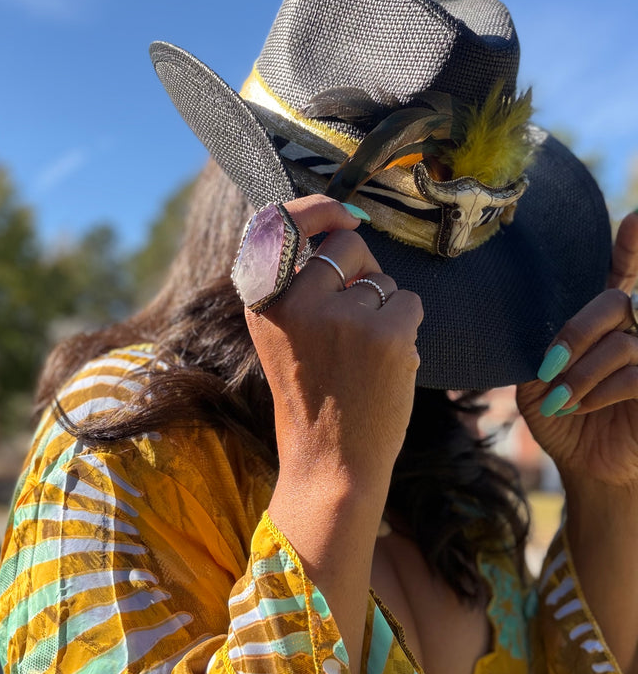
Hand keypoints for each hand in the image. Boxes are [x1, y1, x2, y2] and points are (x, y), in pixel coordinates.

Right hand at [243, 194, 422, 673]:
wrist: (331, 464)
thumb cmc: (313, 399)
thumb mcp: (282, 337)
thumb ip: (297, 286)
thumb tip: (343, 226)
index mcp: (264, 302)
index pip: (282, 223)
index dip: (317, 209)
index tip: (343, 214)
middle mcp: (298, 301)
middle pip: (347, 246)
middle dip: (362, 272)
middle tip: (355, 323)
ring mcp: (343, 315)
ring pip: (382, 278)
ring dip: (384, 307)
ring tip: (364, 356)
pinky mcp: (386, 332)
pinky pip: (410, 302)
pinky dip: (407, 329)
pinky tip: (387, 365)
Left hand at [517, 212, 637, 490]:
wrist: (583, 464)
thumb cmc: (561, 416)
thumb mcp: (537, 381)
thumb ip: (542, 349)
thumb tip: (542, 337)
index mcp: (602, 321)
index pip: (620, 273)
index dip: (632, 247)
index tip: (637, 219)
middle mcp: (632, 331)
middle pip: (614, 303)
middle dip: (575, 334)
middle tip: (548, 368)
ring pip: (622, 343)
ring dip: (582, 373)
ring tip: (559, 399)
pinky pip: (635, 374)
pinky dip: (602, 389)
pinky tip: (582, 405)